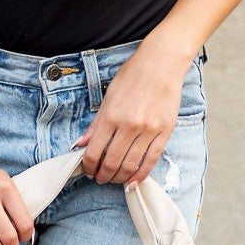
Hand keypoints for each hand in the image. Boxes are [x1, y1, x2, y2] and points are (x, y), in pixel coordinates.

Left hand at [73, 38, 191, 186]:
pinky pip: (151, 160)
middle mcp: (129, 126)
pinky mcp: (164, 132)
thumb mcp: (108, 98)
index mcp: (111, 116)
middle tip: (100, 178)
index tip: (88, 170)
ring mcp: (148, 130)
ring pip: (130, 165)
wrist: (162, 62)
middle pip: (112, 163)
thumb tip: (80, 144)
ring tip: (114, 179)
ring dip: (119, 178)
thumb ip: (95, 125)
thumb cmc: (133, 76)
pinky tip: (133, 182)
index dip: (88, 166)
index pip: (94, 152)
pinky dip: (140, 175)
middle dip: (103, 176)